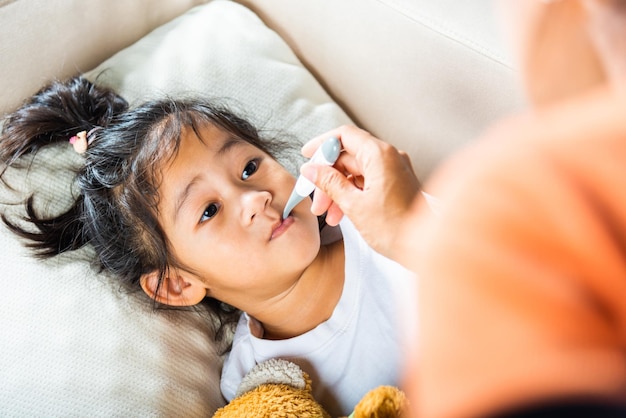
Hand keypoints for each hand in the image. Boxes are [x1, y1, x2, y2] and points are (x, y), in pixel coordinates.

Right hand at [301, 125, 419, 257]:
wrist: (425, 248)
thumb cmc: (395, 228)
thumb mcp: (354, 205)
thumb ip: (330, 183)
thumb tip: (311, 169)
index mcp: (380, 155)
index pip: (344, 136)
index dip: (322, 144)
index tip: (307, 155)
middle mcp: (389, 157)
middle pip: (348, 156)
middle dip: (328, 178)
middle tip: (314, 199)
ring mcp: (394, 171)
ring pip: (356, 172)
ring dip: (337, 190)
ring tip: (326, 214)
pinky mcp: (396, 185)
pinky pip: (367, 182)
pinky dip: (352, 195)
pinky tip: (341, 215)